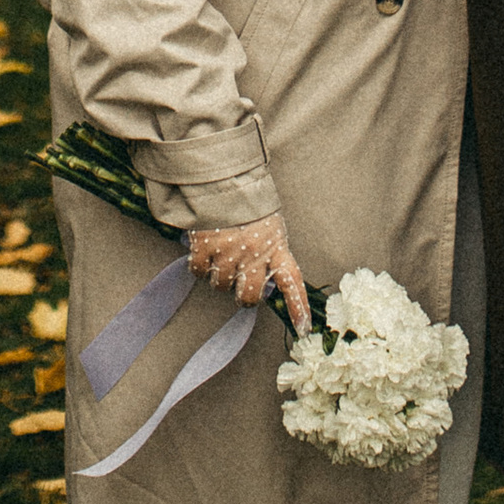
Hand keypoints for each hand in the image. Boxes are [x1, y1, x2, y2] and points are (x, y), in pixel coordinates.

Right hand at [186, 213, 310, 334]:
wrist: (222, 175)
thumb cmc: (248, 201)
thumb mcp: (269, 223)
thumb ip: (270, 248)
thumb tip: (265, 276)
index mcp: (276, 245)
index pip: (292, 282)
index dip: (298, 308)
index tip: (303, 329)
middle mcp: (254, 253)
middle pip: (249, 296)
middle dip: (244, 295)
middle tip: (240, 283)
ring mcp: (229, 252)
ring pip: (221, 286)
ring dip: (220, 275)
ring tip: (221, 252)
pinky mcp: (206, 247)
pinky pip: (200, 273)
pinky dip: (200, 265)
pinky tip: (204, 249)